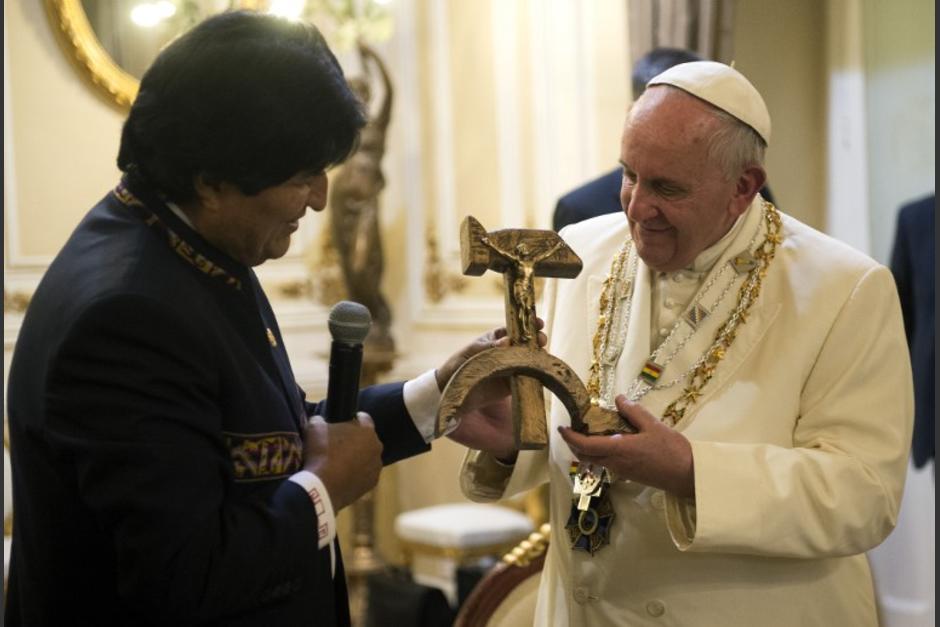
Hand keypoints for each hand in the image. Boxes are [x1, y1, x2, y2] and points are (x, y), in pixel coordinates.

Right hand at [303, 414, 382, 510]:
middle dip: (356, 440)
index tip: (345, 422)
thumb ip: (321, 420)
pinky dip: (357, 474)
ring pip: (368, 458)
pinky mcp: (372, 484)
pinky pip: (365, 474)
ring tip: (341, 463)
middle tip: (340, 445)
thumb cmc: (321, 452)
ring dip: (358, 458)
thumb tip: (320, 421)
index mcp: (367, 431)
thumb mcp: (315, 428)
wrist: (322, 486)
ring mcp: (376, 467)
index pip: (364, 418)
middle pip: (367, 439)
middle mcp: (377, 447)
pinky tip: (344, 476)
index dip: (354, 418)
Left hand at [434, 319, 547, 390]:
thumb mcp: (473, 351)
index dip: (530, 324)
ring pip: (531, 360)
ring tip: (540, 356)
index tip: (539, 322)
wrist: (454, 387)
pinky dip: (535, 374)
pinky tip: (540, 372)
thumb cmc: (461, 362)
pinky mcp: (514, 383)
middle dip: (538, 340)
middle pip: (528, 343)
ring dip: (538, 357)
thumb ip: (490, 346)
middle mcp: (509, 351)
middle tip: (541, 340)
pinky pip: (528, 378)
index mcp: (499, 337)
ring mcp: (513, 366)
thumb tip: (508, 341)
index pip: (518, 328)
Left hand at [557, 395, 694, 497]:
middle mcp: (615, 463)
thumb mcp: (653, 425)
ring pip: (596, 460)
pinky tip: (611, 440)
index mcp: (618, 450)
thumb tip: (618, 399)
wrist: (688, 476)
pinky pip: (607, 463)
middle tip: (574, 427)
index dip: (570, 437)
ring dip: (588, 448)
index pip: (585, 446)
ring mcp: (622, 471)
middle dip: (575, 444)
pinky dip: (601, 452)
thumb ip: (633, 412)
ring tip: (592, 430)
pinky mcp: (629, 475)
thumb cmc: (672, 450)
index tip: (561, 427)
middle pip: (585, 456)